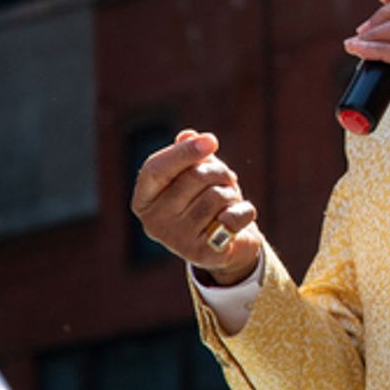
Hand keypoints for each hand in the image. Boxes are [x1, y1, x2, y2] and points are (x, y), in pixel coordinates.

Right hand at [130, 129, 262, 283]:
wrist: (228, 244)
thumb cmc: (207, 201)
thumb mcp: (197, 173)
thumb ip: (190, 154)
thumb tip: (187, 136)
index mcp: (144, 200)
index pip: (156, 169)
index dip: (184, 152)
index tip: (211, 140)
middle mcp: (153, 222)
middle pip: (193, 177)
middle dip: (220, 171)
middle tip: (228, 179)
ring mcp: (176, 241)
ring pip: (216, 196)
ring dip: (232, 194)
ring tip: (229, 202)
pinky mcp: (202, 254)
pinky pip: (232, 218)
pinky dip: (245, 212)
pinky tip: (239, 219)